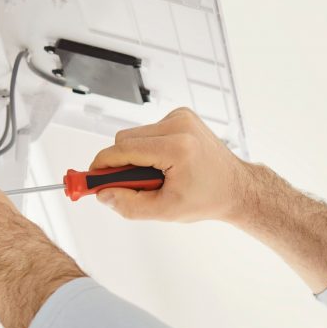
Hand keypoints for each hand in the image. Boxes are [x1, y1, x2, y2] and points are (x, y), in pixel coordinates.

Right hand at [90, 108, 260, 222]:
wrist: (236, 187)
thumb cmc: (207, 199)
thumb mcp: (165, 211)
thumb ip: (129, 205)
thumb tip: (102, 194)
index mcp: (177, 147)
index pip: (123, 149)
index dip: (102, 165)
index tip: (90, 179)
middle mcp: (179, 125)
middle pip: (125, 139)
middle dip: (120, 163)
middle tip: (128, 185)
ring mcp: (181, 117)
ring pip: (134, 134)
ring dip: (135, 156)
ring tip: (155, 176)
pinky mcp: (181, 115)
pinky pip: (148, 131)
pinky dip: (148, 148)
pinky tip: (165, 163)